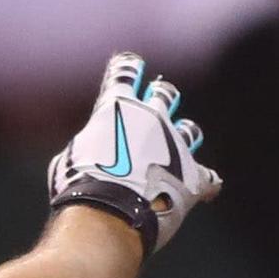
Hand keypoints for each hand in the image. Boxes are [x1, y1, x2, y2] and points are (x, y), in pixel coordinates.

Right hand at [46, 53, 221, 253]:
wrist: (110, 214)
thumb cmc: (80, 185)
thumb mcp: (69, 159)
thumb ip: (88, 147)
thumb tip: (91, 155)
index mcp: (117, 106)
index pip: (125, 71)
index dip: (127, 66)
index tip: (130, 63)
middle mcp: (152, 117)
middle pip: (164, 93)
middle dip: (161, 96)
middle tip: (157, 101)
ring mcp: (176, 144)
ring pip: (190, 130)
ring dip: (183, 136)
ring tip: (177, 145)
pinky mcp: (194, 176)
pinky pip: (209, 178)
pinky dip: (204, 184)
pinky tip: (203, 193)